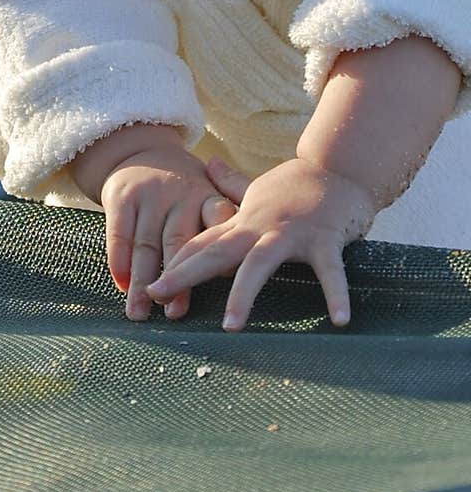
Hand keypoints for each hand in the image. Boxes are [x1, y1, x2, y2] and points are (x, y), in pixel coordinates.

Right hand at [99, 143, 239, 321]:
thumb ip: (226, 229)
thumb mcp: (211, 195)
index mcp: (208, 197)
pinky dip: (120, 262)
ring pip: (146, 245)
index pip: (218, 222)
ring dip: (142, 282)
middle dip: (177, 279)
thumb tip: (234, 271)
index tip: (225, 278)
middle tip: (174, 313)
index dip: (221, 251)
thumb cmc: (186, 189)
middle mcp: (180, 194)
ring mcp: (149, 195)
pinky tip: (122, 286)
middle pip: (178, 242)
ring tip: (140, 314)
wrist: (142, 149)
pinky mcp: (122, 197)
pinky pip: (119, 234)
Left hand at [147, 155, 378, 330]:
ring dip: (243, 293)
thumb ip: (231, 185)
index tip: (151, 286)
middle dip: (184, 274)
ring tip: (230, 327)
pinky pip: (331, 272)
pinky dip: (336, 294)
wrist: (339, 166)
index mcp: (244, 222)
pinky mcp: (324, 239)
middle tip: (155, 295)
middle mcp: (260, 227)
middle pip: (216, 253)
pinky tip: (340, 321)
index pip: (202, 244)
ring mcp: (291, 233)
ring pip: (260, 264)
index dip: (175, 263)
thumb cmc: (298, 184)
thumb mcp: (259, 187)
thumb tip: (210, 164)